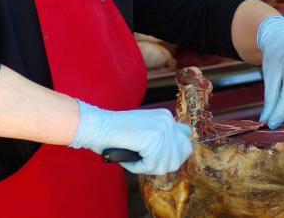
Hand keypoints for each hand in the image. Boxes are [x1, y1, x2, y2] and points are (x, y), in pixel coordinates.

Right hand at [69, 100, 192, 174]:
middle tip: (145, 161)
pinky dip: (137, 167)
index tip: (158, 156)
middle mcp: (168, 120)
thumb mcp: (144, 131)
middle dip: (165, 163)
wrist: (97, 125)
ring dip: (148, 167)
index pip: (186, 138)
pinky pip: (151, 166)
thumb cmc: (115, 132)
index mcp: (166, 116)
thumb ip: (160, 138)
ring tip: (133, 158)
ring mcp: (162, 129)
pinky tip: (128, 157)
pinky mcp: (153, 140)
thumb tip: (175, 155)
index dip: (175, 152)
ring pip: (166, 164)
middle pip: (182, 154)